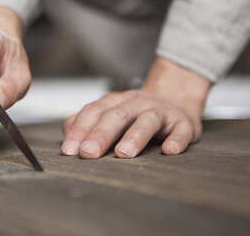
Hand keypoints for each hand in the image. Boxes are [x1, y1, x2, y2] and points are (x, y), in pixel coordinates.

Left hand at [61, 57, 210, 158]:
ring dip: (135, 136)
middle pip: (116, 115)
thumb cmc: (136, 111)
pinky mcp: (183, 123)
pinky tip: (169, 151)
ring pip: (147, 120)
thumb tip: (66, 133)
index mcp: (115, 102)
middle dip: (100, 134)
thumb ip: (86, 120)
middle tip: (88, 153)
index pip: (93, 112)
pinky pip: (181, 130)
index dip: (79, 130)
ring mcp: (160, 111)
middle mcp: (136, 103)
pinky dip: (176, 140)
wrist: (175, 96)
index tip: (68, 150)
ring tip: (123, 153)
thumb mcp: (110, 110)